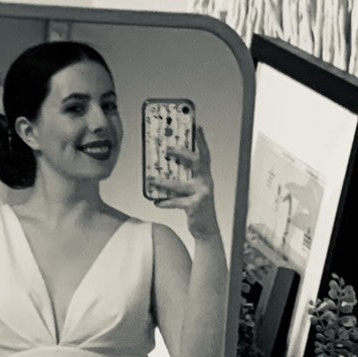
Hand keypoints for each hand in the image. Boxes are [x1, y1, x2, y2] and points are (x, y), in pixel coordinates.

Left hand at [151, 126, 219, 240]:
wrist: (206, 230)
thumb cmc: (197, 207)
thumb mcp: (193, 190)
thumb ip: (184, 179)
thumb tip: (164, 168)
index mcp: (205, 176)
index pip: (204, 154)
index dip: (201, 141)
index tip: (197, 127)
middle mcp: (205, 182)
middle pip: (195, 161)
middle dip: (181, 152)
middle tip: (167, 148)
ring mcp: (201, 194)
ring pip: (180, 185)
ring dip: (163, 182)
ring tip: (150, 179)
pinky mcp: (195, 206)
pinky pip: (177, 202)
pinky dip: (166, 202)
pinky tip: (156, 202)